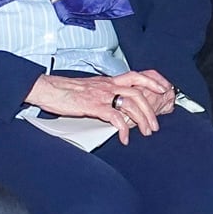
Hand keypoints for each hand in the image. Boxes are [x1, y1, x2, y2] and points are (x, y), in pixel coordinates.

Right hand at [28, 70, 177, 141]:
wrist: (47, 89)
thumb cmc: (65, 91)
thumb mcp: (90, 88)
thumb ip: (104, 92)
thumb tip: (115, 102)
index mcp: (108, 80)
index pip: (137, 74)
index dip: (153, 80)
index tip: (165, 89)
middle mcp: (108, 84)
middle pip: (139, 91)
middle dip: (152, 108)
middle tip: (155, 125)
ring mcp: (102, 94)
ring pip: (132, 103)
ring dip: (142, 119)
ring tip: (145, 133)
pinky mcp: (94, 106)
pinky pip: (115, 117)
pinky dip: (123, 129)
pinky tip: (124, 138)